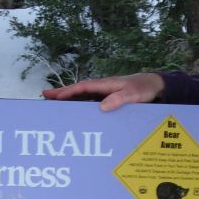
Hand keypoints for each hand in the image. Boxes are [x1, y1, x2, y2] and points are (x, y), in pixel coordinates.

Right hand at [42, 73, 164, 111]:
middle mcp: (101, 89)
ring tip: (53, 106)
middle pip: (78, 91)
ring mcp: (103, 95)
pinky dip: (80, 106)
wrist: (154, 86)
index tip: (55, 97)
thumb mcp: (133, 94)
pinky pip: (90, 103)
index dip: (68, 92)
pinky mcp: (108, 101)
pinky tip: (74, 113)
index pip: (82, 87)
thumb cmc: (143, 88)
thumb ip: (119, 99)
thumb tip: (101, 106)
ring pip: (82, 97)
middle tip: (44, 96)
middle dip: (62, 94)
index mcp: (105, 85)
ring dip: (69, 100)